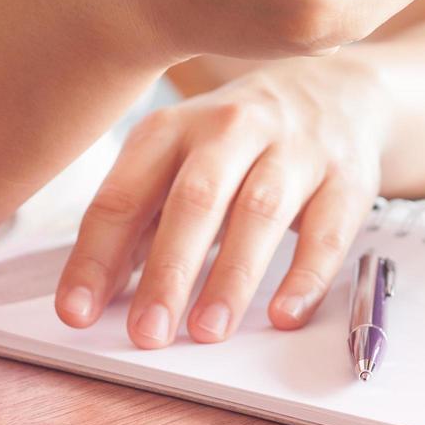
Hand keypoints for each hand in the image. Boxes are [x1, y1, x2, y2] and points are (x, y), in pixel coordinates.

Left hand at [53, 62, 385, 346]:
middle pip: (197, 198)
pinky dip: (307, 275)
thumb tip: (94, 291)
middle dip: (169, 270)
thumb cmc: (242, 139)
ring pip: (261, 211)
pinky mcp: (347, 177)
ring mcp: (297, 149)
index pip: (126, 192)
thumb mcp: (182, 157)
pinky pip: (328, 230)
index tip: (77, 312)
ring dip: (233, 276)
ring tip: (208, 331)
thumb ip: (141, 217)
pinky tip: (285, 313)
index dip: (97, 255)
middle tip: (148, 332)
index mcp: (177, 127)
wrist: (338, 92)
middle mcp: (236, 127)